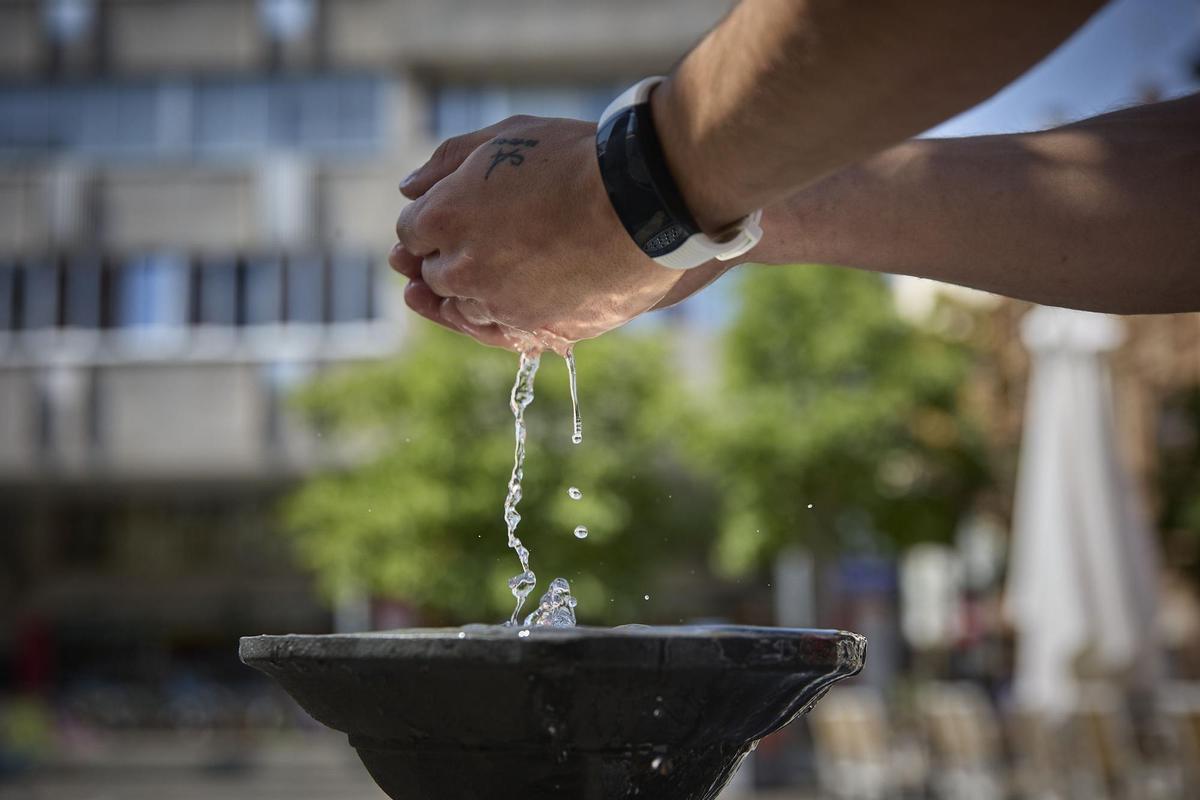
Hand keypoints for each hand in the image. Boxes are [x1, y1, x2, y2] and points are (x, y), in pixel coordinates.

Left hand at [389, 115, 691, 351]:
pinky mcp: (535, 329)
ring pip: (464, 309)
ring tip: (500, 269)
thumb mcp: (507, 136)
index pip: (410, 233)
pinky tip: (503, 303)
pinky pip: (501, 333)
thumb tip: (409, 188)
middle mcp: (461, 268)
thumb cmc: (575, 160)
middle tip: (477, 242)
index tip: (451, 216)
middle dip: (445, 257)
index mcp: (443, 217)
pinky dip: (498, 319)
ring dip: (472, 291)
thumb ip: (449, 161)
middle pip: (433, 274)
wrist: (640, 204)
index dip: (428, 223)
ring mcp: (498, 305)